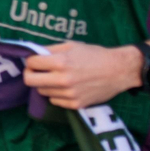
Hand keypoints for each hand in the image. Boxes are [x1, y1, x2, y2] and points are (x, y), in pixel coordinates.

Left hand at [23, 42, 143, 109]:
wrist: (119, 70)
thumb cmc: (95, 55)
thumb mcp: (72, 46)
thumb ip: (50, 50)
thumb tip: (33, 53)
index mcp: (60, 62)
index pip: (31, 63)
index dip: (30, 61)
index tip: (34, 61)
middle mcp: (63, 80)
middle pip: (30, 81)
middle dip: (30, 74)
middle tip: (37, 71)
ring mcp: (69, 94)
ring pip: (42, 91)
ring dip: (45, 84)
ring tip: (56, 78)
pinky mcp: (76, 104)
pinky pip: (55, 100)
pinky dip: (56, 94)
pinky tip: (66, 87)